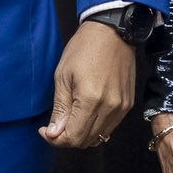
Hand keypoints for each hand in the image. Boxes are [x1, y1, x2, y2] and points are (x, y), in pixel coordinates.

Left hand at [40, 21, 135, 148]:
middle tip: (54, 126)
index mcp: (91, 100)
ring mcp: (122, 107)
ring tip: (70, 118)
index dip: (56, 139)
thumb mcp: (63, 76)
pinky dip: (95, 127)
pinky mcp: (128, 104)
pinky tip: (85, 113)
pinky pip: (110, 126)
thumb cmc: (84, 48)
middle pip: (86, 141)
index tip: (45, 131)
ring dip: (82, 134)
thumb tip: (53, 134)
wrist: (112, 31)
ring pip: (99, 137)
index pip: (74, 137)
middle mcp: (110, 107)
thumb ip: (60, 108)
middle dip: (67, 138)